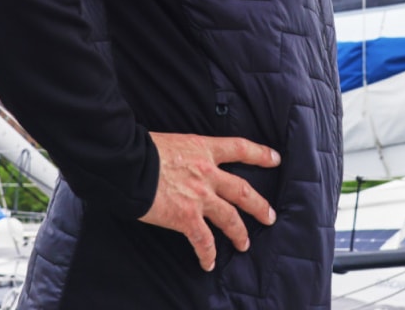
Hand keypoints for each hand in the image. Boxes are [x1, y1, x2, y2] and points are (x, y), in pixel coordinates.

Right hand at [139, 132, 279, 270]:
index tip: (275, 159)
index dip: (260, 154)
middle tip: (270, 215)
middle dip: (259, 204)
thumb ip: (186, 153)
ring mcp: (199, 196)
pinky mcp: (185, 217)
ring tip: (245, 244)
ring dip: (239, 233)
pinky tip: (208, 263)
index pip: (239, 148)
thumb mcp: (173, 142)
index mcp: (204, 150)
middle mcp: (208, 173)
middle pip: (242, 190)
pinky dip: (207, 253)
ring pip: (229, 217)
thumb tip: (183, 161)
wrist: (128, 164)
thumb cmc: (141, 148)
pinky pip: (202, 239)